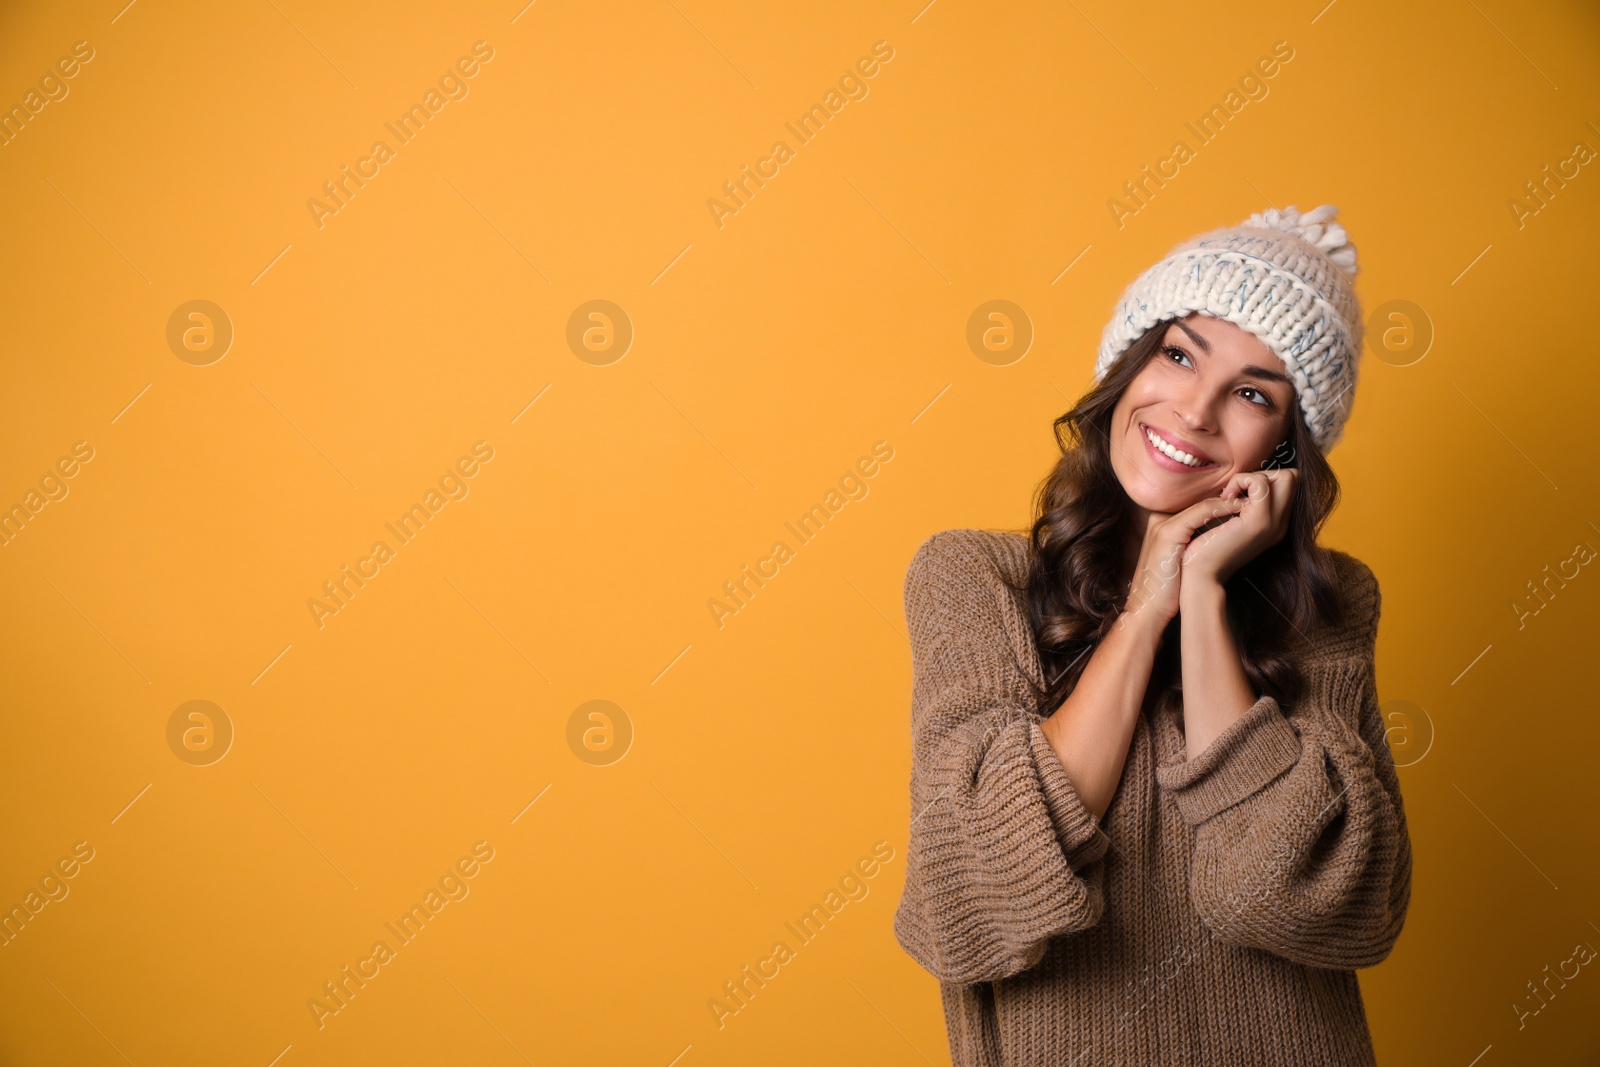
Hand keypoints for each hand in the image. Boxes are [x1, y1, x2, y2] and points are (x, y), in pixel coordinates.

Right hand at [1121, 494, 1247, 628]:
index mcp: (1163, 522)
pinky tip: (1242, 509)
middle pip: (1200, 499)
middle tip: (1255, 497)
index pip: (1198, 503)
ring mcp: (1162, 524)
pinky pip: (1201, 513)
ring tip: (1254, 499)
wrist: (1147, 609)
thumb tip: (1225, 535)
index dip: (1225, 502)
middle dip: (1230, 497)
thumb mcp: (1181, 559)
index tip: (1250, 503)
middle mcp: (1160, 518)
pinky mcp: (1168, 534)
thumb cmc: (1168, 590)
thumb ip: (1195, 543)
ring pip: (1203, 502)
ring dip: (1231, 499)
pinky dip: (1224, 508)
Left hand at [1181, 469, 1296, 587]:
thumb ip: (1242, 505)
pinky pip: (1261, 482)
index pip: (1288, 485)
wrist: (1201, 576)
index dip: (1264, 479)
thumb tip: (1242, 482)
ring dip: (1252, 477)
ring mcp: (1274, 523)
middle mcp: (1280, 524)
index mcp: (1275, 524)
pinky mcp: (1259, 522)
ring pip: (1287, 476)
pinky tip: (1225, 497)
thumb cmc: (1206, 548)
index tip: (1238, 493)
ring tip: (1229, 495)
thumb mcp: (1229, 523)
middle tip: (1236, 492)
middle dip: (1263, 474)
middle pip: (1293, 477)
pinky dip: (1242, 480)